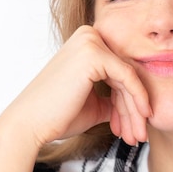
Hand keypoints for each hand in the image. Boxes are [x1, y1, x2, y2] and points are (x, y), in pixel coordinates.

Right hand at [3, 25, 151, 147]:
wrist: (30, 124)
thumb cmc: (57, 115)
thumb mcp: (95, 104)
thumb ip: (115, 98)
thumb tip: (138, 104)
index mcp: (88, 44)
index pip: (120, 72)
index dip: (131, 103)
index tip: (136, 127)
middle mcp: (89, 35)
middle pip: (126, 75)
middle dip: (135, 109)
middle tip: (140, 135)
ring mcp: (90, 41)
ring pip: (129, 78)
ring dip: (136, 111)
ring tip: (138, 135)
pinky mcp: (93, 53)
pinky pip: (128, 76)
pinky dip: (138, 99)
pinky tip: (142, 118)